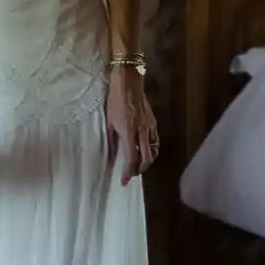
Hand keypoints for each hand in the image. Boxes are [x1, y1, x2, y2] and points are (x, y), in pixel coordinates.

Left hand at [106, 66, 159, 185]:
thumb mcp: (108, 123)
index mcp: (129, 132)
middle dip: (139, 170)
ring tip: (138, 166)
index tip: (124, 181)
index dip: (128, 172)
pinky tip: (145, 152)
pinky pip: (156, 142)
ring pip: (153, 152)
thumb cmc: (114, 101)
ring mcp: (150, 127)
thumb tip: (110, 160)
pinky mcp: (154, 123)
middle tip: (130, 174)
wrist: (128, 83)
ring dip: (146, 162)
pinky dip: (152, 151)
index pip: (131, 158)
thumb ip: (110, 143)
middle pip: (146, 159)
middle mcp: (142, 132)